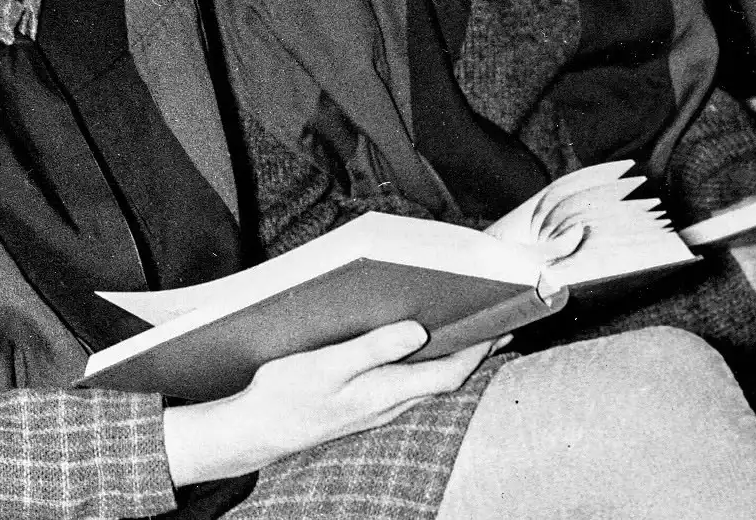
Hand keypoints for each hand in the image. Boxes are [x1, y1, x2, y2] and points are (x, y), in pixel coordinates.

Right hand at [164, 321, 492, 484]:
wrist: (254, 431)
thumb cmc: (285, 395)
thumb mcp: (327, 365)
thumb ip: (373, 348)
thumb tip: (418, 332)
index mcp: (384, 392)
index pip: (447, 373)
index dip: (477, 351)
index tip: (500, 326)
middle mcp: (388, 404)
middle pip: (445, 379)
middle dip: (474, 352)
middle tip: (499, 325)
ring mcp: (376, 409)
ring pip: (427, 383)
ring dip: (452, 358)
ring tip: (470, 332)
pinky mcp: (364, 407)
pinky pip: (408, 385)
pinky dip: (426, 366)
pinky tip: (422, 350)